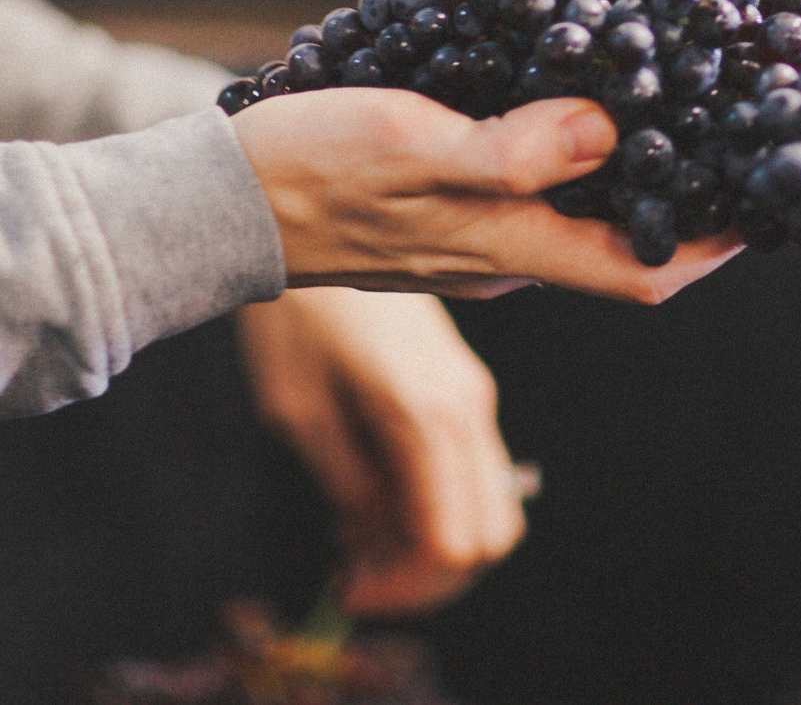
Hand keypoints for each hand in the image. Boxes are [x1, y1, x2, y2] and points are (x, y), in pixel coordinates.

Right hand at [232, 88, 741, 301]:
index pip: (640, 271)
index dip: (713, 249)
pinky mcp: (445, 215)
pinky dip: (574, 157)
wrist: (216, 201)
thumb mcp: (412, 147)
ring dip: (632, 173)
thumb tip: (607, 130)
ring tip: (674, 106)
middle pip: (621, 244)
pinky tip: (578, 100)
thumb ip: (511, 151)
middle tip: (734, 139)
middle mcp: (505, 255)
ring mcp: (474, 241)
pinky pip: (533, 193)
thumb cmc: (311, 170)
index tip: (769, 211)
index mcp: (509, 248)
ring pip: (579, 216)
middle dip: (686, 203)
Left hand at [237, 288, 525, 615]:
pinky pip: (472, 471)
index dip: (406, 590)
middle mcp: (469, 405)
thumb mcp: (300, 411)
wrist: (321, 220)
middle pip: (491, 535)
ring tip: (361, 543)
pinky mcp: (463, 385)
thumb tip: (371, 552)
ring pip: (492, 506)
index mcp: (428, 414)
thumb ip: (347, 486)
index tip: (350, 589)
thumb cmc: (299, 314)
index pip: (454, 541)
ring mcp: (473, 393)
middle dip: (429, 579)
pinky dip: (436, 506)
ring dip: (434, 545)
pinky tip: (376, 501)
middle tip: (360, 577)